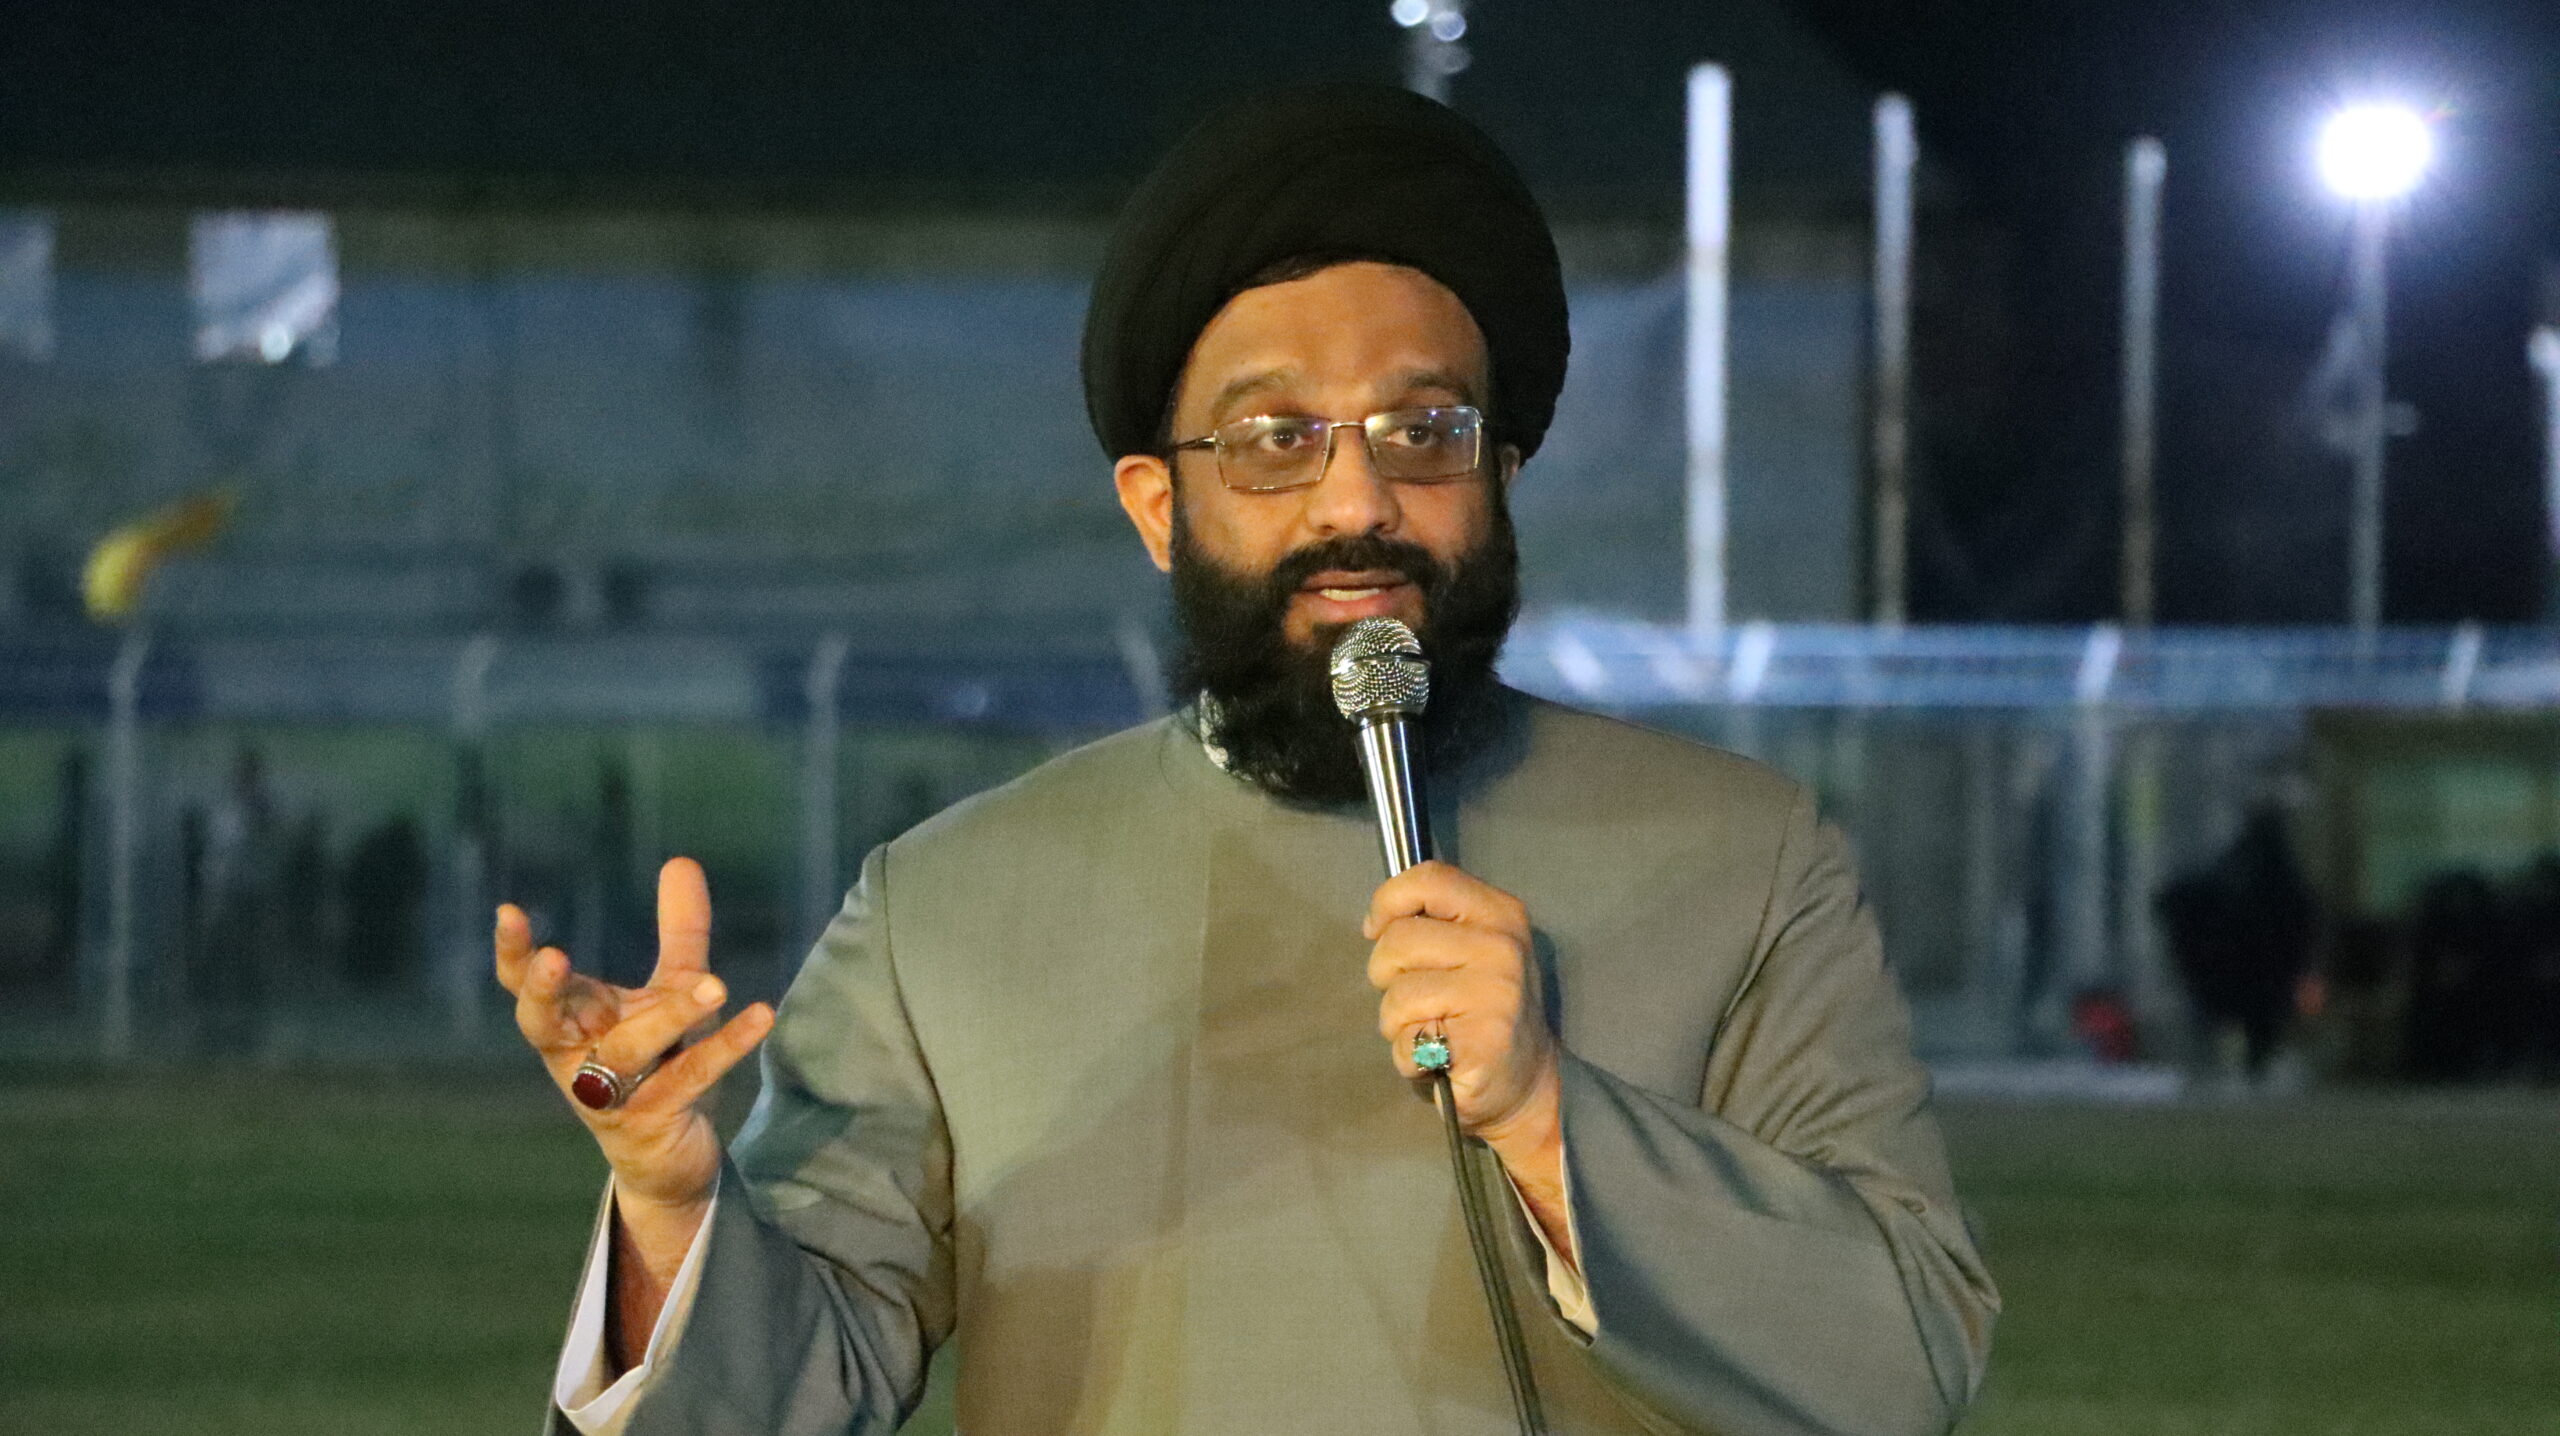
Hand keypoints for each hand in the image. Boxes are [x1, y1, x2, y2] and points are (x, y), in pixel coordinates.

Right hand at [493, 856, 774, 1215]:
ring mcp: (611, 1094)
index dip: (512, 953)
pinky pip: (687, 1079)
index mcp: (570, 1023)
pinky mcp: (653, 1121)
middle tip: (555, 957)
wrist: (668, 1156)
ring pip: (627, 1050)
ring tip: (716, 983)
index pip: (526, 987)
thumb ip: (678, 931)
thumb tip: (681, 860)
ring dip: (669, 1016)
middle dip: (544, 992)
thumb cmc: (657, 1061)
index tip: (508, 912)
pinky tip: (760, 1014)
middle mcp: (578, 1058)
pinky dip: (724, 1047)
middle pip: (543, 1026)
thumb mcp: (667, 990)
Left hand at [1364, 860, 1560, 1152]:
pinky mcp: (1482, 1044)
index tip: (1378, 930)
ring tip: (1432, 1031)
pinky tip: (1439, 1059)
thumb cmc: (1482, 1010)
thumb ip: (1433, 923)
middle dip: (1387, 974)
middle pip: (1397, 940)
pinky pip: (1407, 1042)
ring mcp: (1495, 995)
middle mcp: (1501, 948)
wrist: (1528, 1083)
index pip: (1429, 879)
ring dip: (1397, 1023)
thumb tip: (1377, 922)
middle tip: (1418, 1000)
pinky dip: (1409, 1058)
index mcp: (1499, 913)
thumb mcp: (1470, 948)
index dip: (1388, 902)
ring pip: (1396, 997)